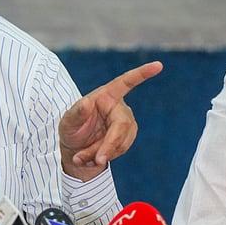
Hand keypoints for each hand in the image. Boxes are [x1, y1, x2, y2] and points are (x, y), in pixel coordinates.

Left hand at [59, 61, 162, 180]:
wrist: (75, 149)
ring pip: (121, 142)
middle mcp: (118, 107)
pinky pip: (120, 149)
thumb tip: (87, 103)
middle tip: (97, 160)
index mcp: (105, 96)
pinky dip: (105, 156)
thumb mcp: (67, 122)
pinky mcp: (128, 136)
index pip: (125, 82)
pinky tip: (93, 157)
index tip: (158, 65)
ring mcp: (125, 123)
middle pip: (122, 126)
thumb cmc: (71, 129)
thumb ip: (76, 113)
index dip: (142, 74)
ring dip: (101, 153)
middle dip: (109, 145)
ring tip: (82, 156)